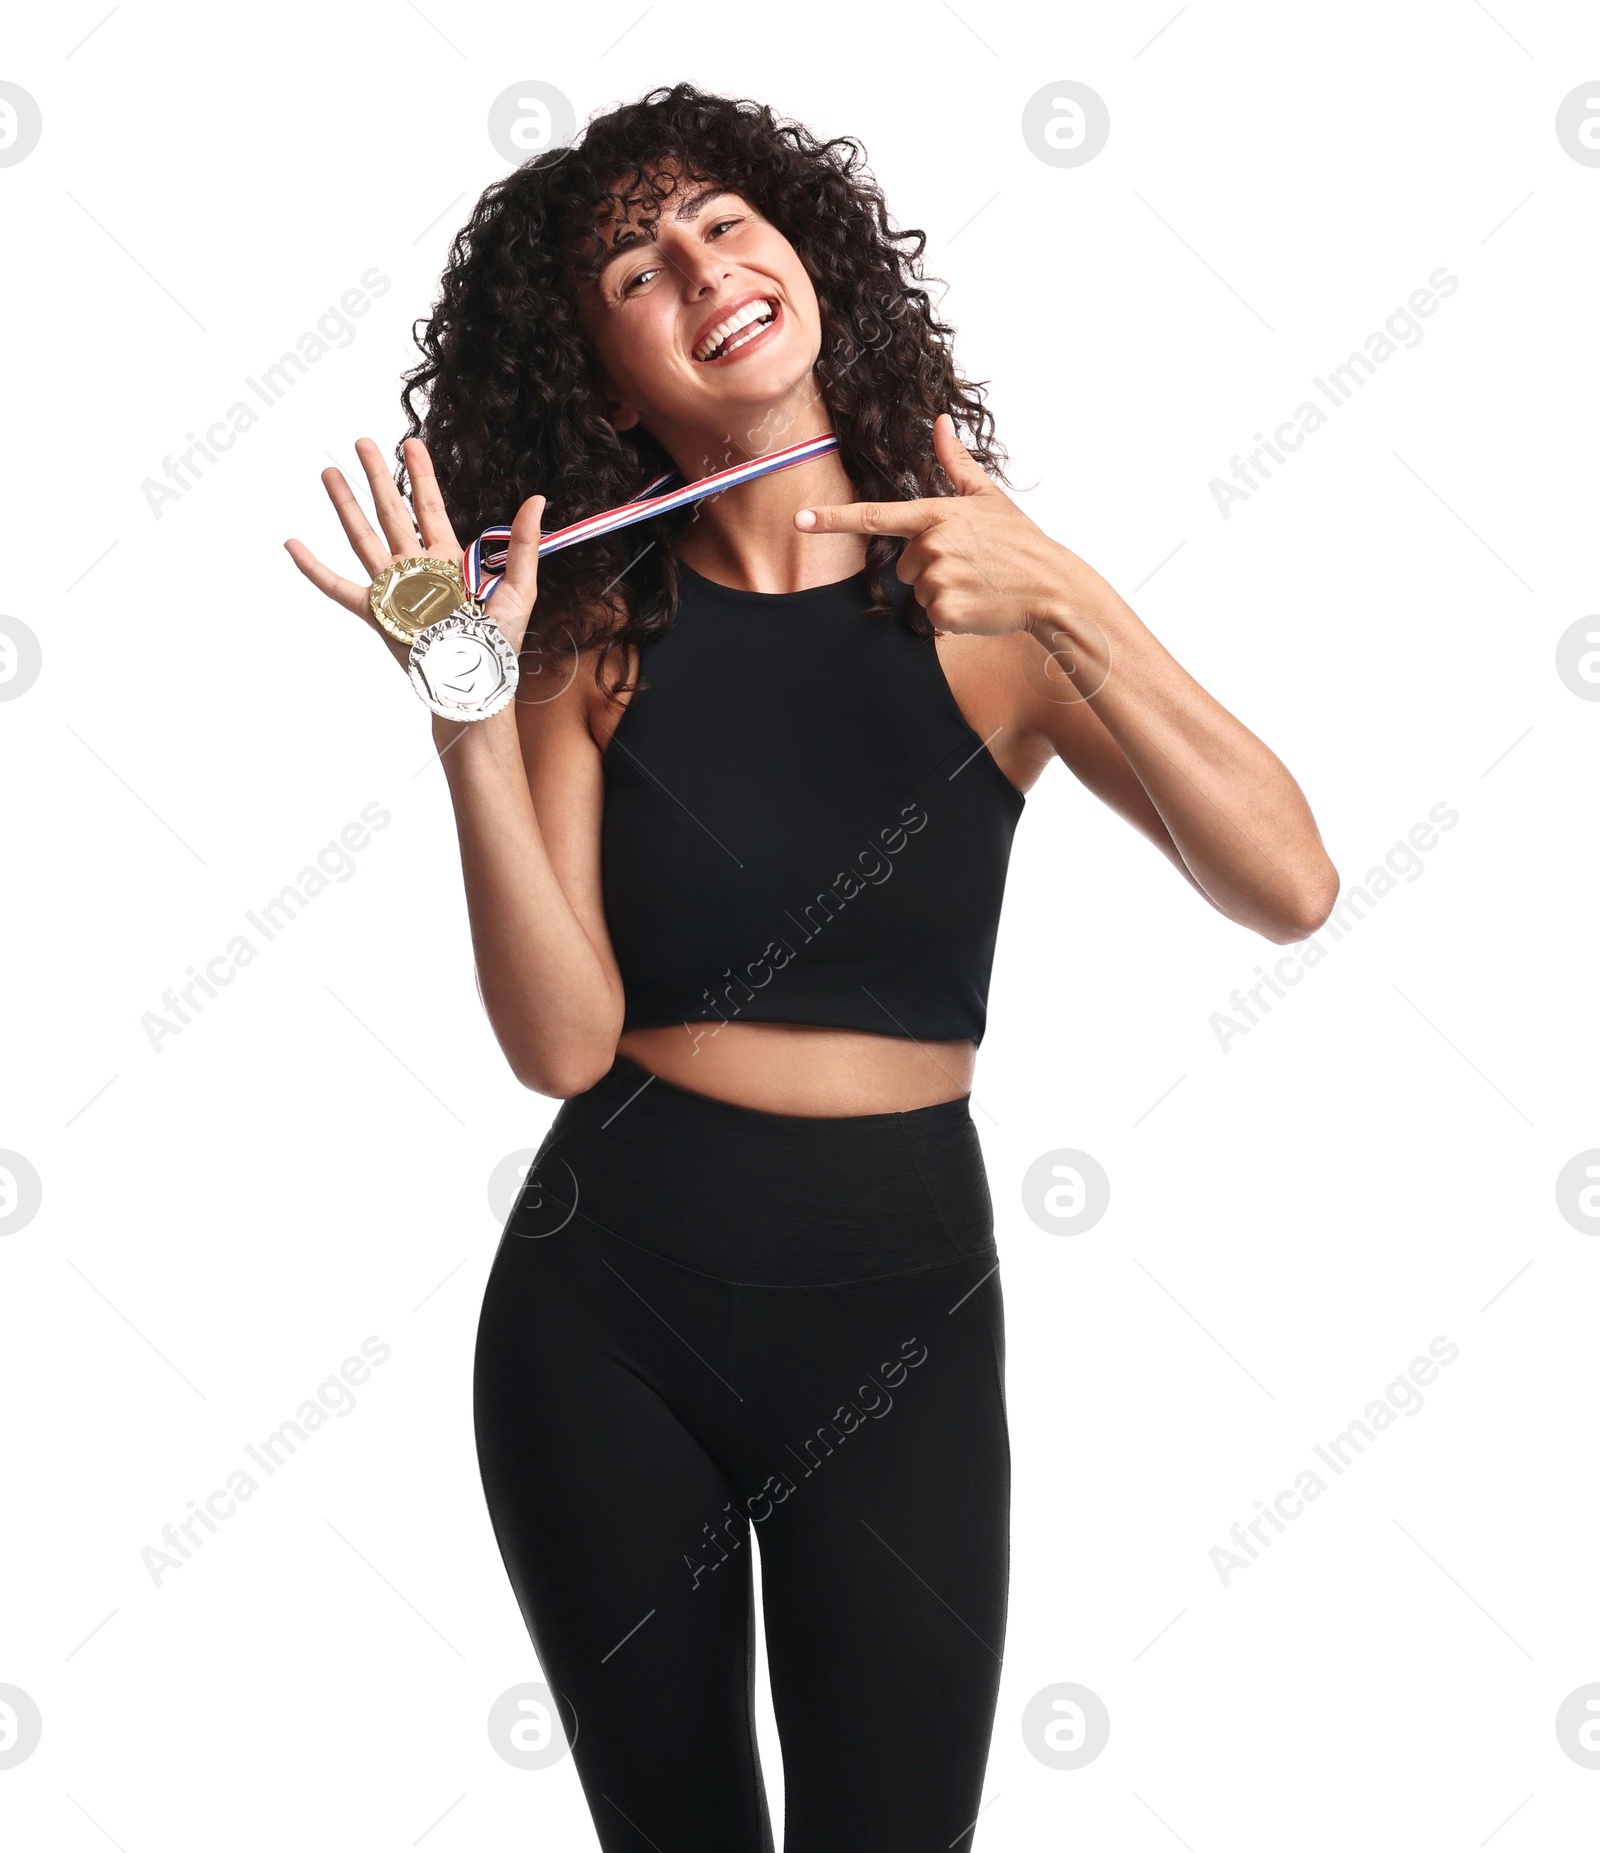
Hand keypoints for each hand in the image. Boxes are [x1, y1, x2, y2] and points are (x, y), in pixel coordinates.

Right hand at [283, 436, 547, 668]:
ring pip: (363, 537)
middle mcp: (417, 568)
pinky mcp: (377, 613)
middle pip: (391, 512)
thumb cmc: (499, 643)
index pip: (430, 507)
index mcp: (449, 560)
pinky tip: (293, 545)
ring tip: (330, 472)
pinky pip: (338, 587)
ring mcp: (394, 589)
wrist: (476, 682)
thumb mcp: (520, 588)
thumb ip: (523, 544)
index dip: (421, 475)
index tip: (411, 443)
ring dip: (346, 505)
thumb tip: (537, 500)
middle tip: (362, 441)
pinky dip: (314, 568)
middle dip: (378, 476)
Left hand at [793, 412, 1081, 636]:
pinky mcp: (946, 610)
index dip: (833, 519)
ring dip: (943, 592)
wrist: (1050, 586)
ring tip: (977, 583)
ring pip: (918, 592)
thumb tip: (940, 422)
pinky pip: (931, 618)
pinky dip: (952, 616)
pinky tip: (979, 604)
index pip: (875, 516)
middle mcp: (933, 544)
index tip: (800, 520)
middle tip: (970, 565)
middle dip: (931, 569)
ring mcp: (939, 579)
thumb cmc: (1019, 542)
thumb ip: (956, 463)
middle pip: (904, 566)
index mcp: (937, 514)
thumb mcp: (988, 498)